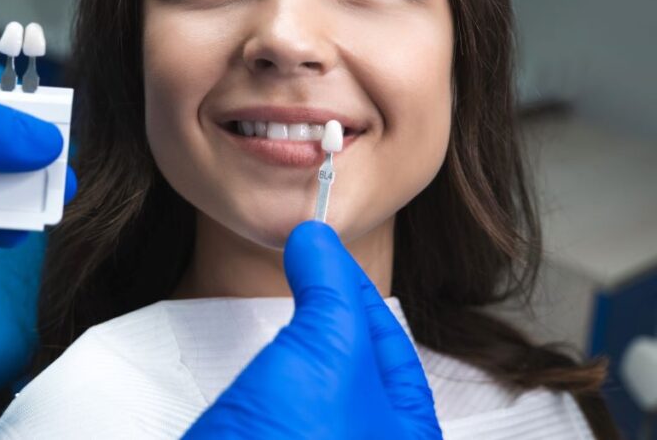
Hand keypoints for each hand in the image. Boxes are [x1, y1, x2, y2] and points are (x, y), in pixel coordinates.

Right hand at [184, 221, 440, 438]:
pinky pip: (280, 412)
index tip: (321, 252)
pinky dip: (269, 379)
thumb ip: (330, 287)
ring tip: (278, 315)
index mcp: (406, 436)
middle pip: (355, 366)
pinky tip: (252, 368)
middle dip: (327, 317)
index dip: (353, 288)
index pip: (389, 343)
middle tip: (301, 274)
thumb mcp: (327, 349)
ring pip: (315, 388)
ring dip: (297, 348)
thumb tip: (316, 238)